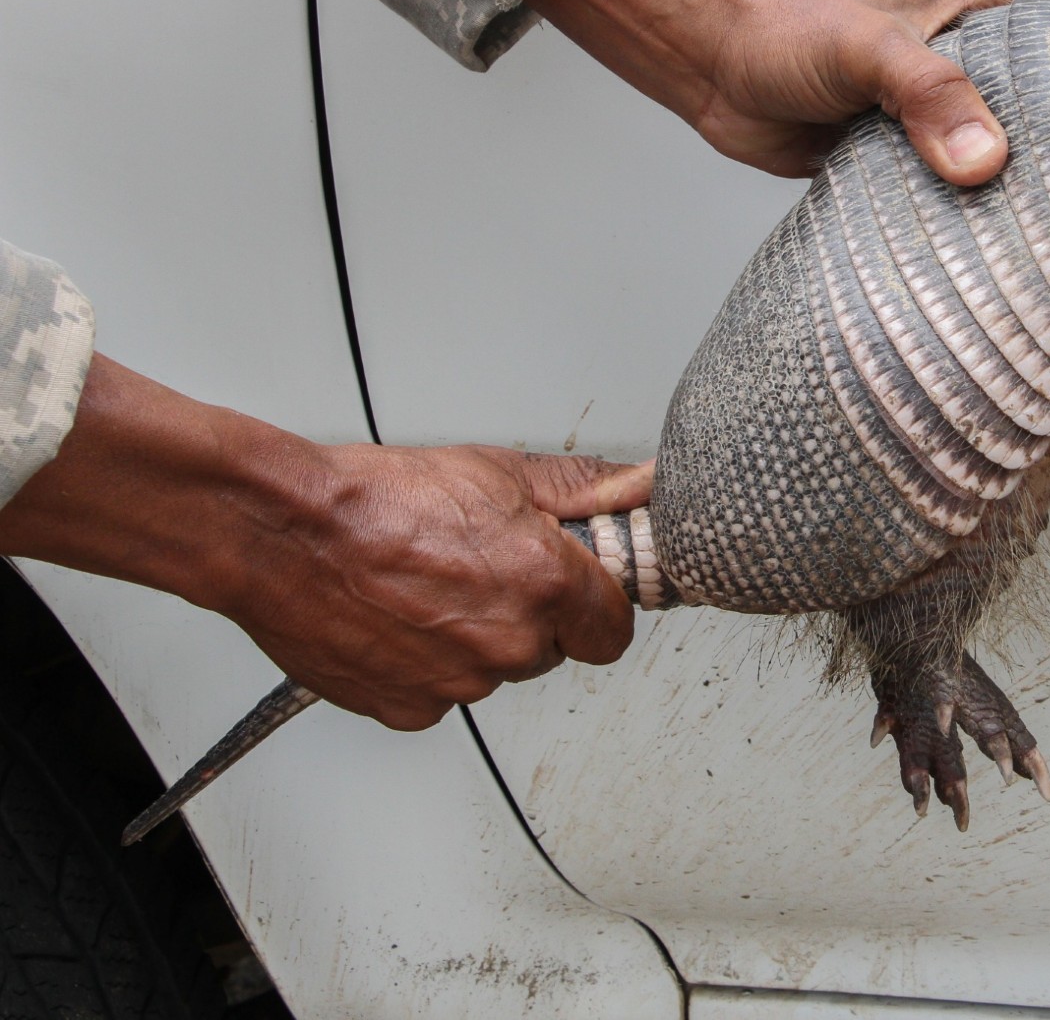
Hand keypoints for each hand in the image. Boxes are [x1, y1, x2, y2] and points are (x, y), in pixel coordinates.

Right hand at [0, 356, 649, 729]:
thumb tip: (637, 488)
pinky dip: (425, 665)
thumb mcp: (498, 472)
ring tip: (426, 585)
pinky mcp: (407, 709)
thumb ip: (583, 489)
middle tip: (481, 567)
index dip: (594, 605)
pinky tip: (398, 618)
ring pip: (494, 670)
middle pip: (552, 647)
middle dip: (530, 614)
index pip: (614, 628)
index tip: (574, 588)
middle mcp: (510, 641)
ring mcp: (458, 683)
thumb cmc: (376, 497)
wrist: (281, 530)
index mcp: (545, 583)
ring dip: (474, 638)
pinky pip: (440, 695)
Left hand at [529, 0, 1032, 183]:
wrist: (704, 57)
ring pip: (986, 154)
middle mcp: (960, 52)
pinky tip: (980, 251)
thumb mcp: (867, 46)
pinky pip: (940, 187)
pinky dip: (952, 213)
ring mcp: (927, 106)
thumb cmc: (778, 24)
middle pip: (1031, 111)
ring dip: (1001, 194)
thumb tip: (984, 160)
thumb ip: (929, 94)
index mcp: (973, 1)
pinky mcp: (895, 150)